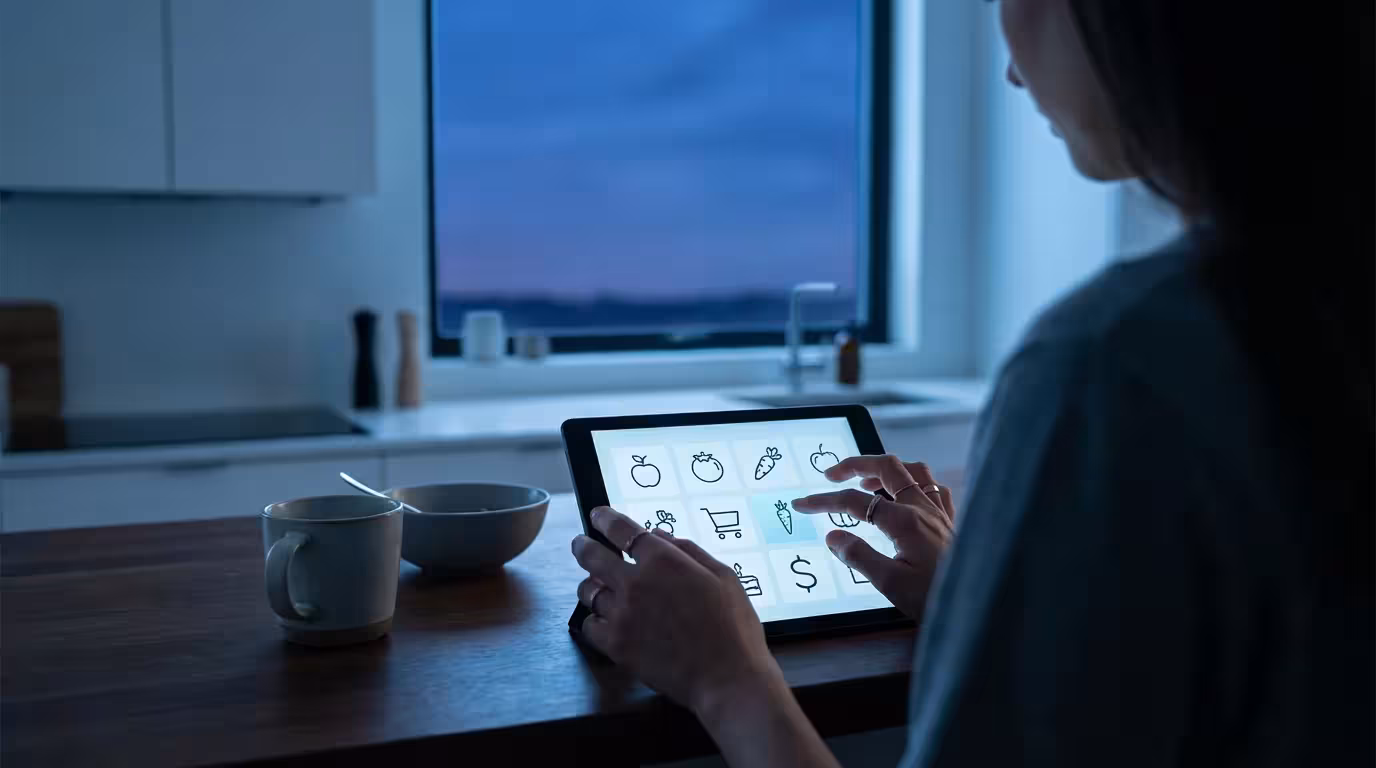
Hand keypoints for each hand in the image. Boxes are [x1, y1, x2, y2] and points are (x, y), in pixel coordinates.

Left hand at [571, 506, 780, 715]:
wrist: (728, 677)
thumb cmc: (733, 627)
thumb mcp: (723, 577)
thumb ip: (688, 550)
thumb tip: (659, 535)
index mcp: (664, 561)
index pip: (622, 530)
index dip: (605, 519)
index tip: (598, 516)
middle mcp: (635, 583)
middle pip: (592, 556)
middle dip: (583, 546)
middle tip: (581, 544)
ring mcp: (622, 615)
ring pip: (588, 592)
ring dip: (592, 586)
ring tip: (598, 587)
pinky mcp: (616, 646)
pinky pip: (590, 625)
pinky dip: (595, 620)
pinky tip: (606, 620)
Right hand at [792, 456, 954, 618]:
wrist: (978, 607)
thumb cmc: (935, 597)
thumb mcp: (890, 583)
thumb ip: (859, 556)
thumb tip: (832, 536)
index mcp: (904, 520)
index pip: (855, 501)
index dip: (825, 500)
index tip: (802, 504)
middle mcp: (923, 508)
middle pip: (886, 467)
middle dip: (855, 465)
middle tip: (831, 475)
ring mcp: (940, 512)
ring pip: (914, 471)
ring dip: (886, 469)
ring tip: (866, 480)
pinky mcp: (950, 523)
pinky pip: (935, 488)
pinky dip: (916, 482)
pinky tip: (908, 495)